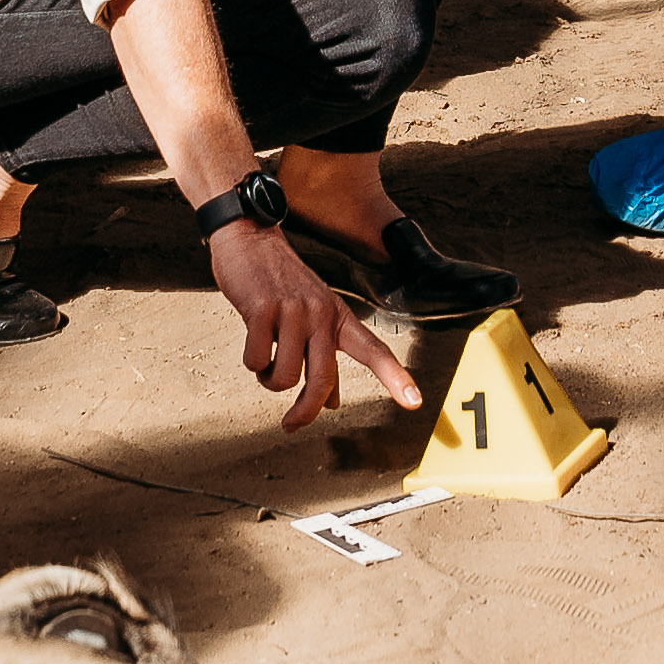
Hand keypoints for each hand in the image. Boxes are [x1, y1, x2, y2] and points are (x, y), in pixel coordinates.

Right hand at [210, 222, 420, 430]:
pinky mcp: (262, 309)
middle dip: (306, 411)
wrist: (250, 239)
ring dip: (270, 379)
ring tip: (265, 361)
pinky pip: (257, 360)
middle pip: (323, 380)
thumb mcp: (312, 316)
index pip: (373, 350)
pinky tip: (252, 343)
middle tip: (292, 424)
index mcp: (338, 317)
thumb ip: (324, 357)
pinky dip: (252, 362)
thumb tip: (333, 403)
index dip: (395, 377)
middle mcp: (321, 313)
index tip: (414, 401)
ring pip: (285, 377)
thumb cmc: (280, 283)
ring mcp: (293, 310)